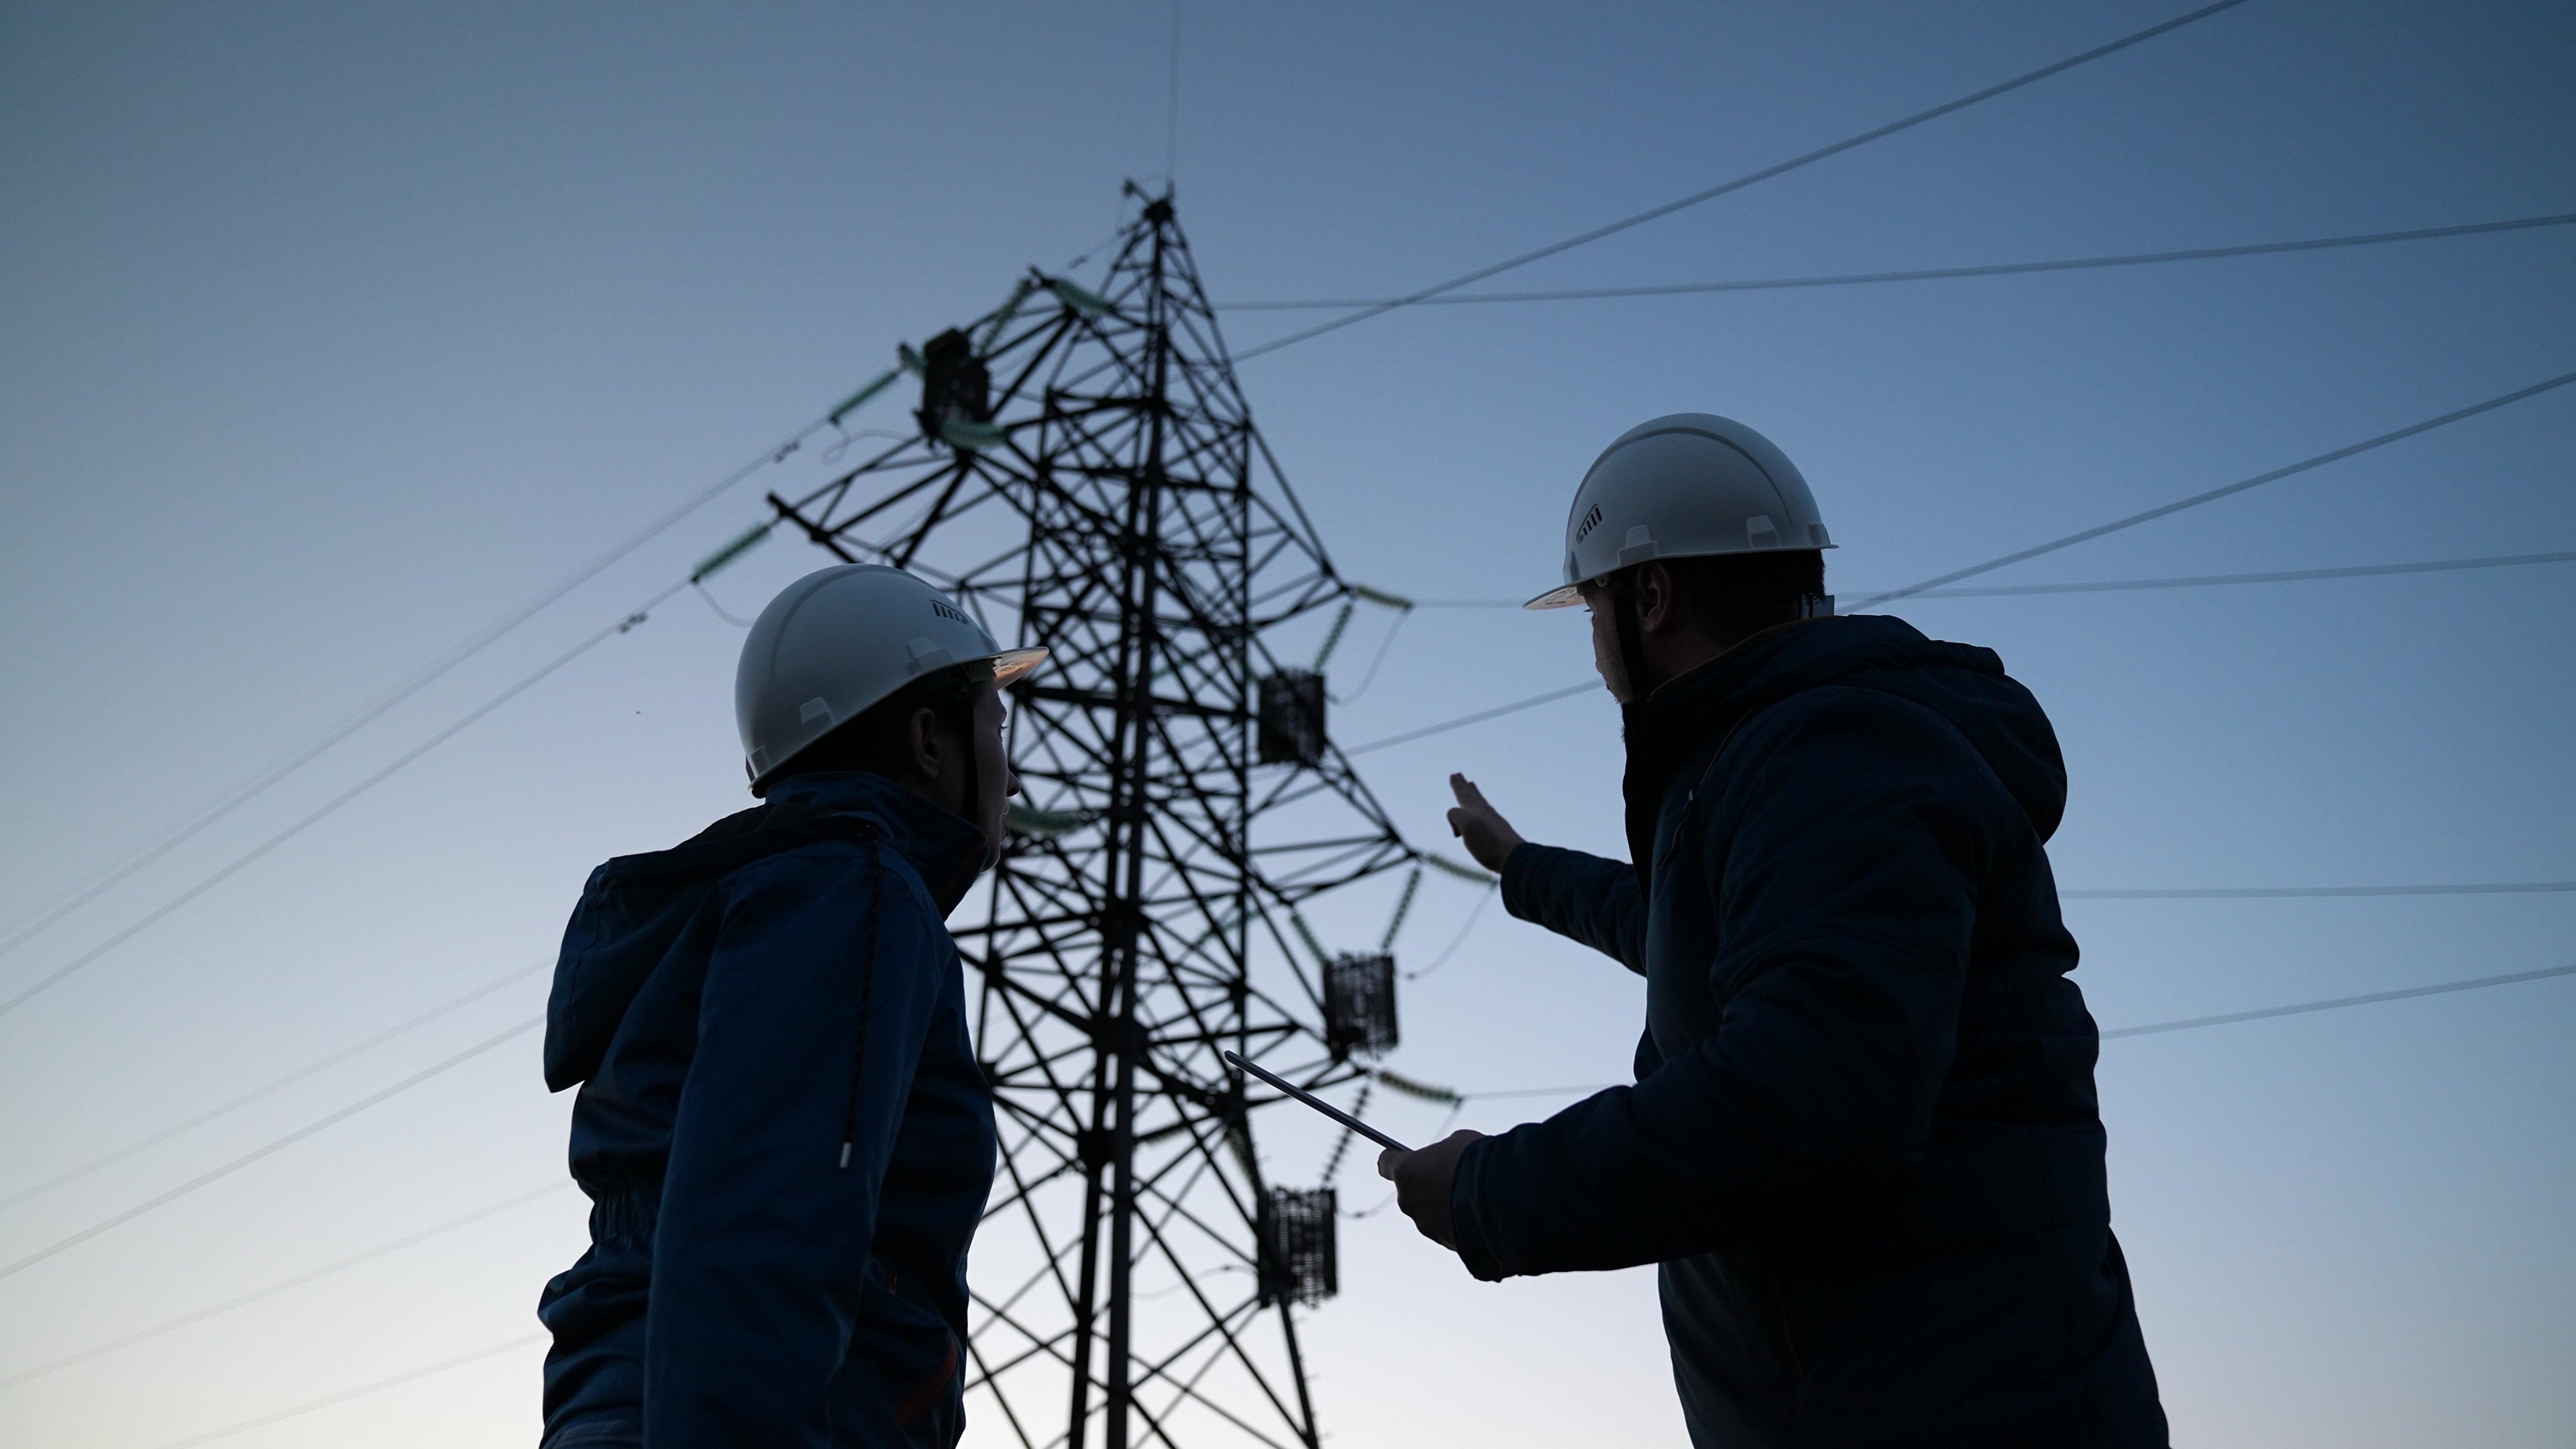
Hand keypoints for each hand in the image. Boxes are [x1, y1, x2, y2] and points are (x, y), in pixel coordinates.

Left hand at [1376, 1129, 1483, 1249]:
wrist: (1502, 1197)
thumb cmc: (1478, 1161)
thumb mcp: (1459, 1143)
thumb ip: (1443, 1154)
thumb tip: (1446, 1162)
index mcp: (1406, 1172)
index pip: (1386, 1163)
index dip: (1395, 1158)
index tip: (1402, 1156)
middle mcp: (1408, 1201)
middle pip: (1410, 1190)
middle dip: (1427, 1184)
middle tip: (1450, 1176)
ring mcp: (1425, 1225)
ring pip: (1430, 1212)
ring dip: (1444, 1205)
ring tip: (1471, 1196)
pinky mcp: (1444, 1242)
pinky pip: (1448, 1228)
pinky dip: (1459, 1222)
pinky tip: (1479, 1213)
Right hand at [1446, 774, 1526, 873]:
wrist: (1513, 858)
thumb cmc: (1488, 843)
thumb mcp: (1466, 824)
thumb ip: (1456, 815)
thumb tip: (1457, 825)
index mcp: (1475, 809)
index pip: (1463, 793)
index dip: (1457, 785)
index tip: (1454, 775)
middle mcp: (1485, 812)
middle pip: (1473, 795)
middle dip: (1465, 786)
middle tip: (1461, 777)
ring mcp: (1494, 822)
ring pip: (1482, 803)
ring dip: (1475, 794)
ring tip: (1473, 787)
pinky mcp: (1500, 833)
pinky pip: (1487, 816)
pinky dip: (1482, 810)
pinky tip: (1485, 814)